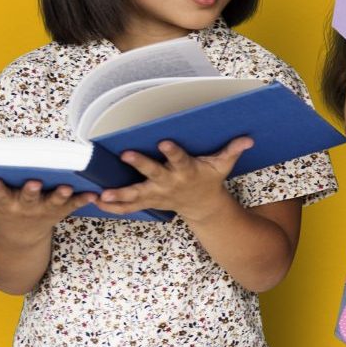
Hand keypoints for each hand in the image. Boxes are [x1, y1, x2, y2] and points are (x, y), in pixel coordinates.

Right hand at [0, 179, 92, 229]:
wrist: (20, 237)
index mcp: (4, 203)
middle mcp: (25, 206)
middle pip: (29, 198)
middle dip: (32, 191)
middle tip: (36, 182)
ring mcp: (45, 209)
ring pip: (54, 202)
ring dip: (62, 195)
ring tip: (69, 187)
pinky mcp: (61, 210)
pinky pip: (75, 205)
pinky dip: (84, 200)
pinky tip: (94, 194)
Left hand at [93, 138, 251, 219]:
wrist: (202, 206)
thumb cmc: (209, 180)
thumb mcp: (222, 166)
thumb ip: (232, 151)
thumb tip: (248, 138)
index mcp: (186, 171)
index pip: (180, 159)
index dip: (173, 151)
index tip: (164, 141)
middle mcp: (170, 183)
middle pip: (153, 174)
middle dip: (140, 165)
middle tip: (127, 155)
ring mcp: (157, 194)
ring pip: (136, 195)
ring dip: (119, 195)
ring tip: (102, 194)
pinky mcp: (148, 202)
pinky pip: (129, 207)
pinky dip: (113, 206)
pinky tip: (96, 201)